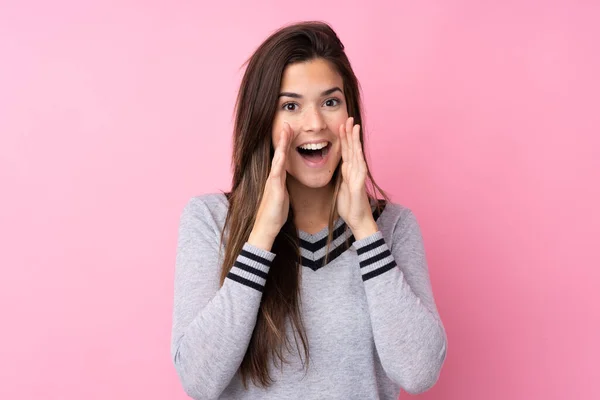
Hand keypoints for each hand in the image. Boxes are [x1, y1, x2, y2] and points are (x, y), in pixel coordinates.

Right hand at [248, 122, 292, 249]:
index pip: (283, 157)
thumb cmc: (275, 214)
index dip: (287, 144)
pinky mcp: (274, 189)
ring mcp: (272, 182)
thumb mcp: (283, 196)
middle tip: (288, 123)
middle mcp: (273, 176)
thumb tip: (288, 180)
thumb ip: (284, 185)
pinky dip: (279, 162)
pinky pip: (277, 173)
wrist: (266, 227)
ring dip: (282, 145)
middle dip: (284, 138)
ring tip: (286, 131)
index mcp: (277, 178)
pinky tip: (282, 154)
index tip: (292, 130)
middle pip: (279, 153)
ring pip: (278, 159)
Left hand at [336, 117, 377, 239]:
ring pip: (356, 155)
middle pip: (352, 148)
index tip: (342, 124)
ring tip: (354, 127)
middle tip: (349, 118)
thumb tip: (341, 166)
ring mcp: (358, 177)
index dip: (344, 137)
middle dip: (350, 133)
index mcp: (349, 171)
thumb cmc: (350, 206)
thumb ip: (343, 176)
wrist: (358, 221)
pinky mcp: (358, 185)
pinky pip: (358, 170)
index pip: (346, 150)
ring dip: (355, 140)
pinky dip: (358, 158)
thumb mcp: (342, 187)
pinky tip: (357, 150)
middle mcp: (355, 171)